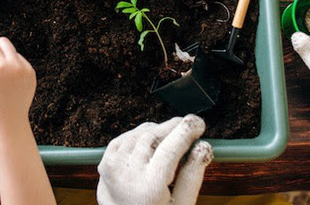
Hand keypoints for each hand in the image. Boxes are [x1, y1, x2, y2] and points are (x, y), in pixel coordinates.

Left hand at [97, 115, 212, 204]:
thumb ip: (193, 175)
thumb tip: (203, 145)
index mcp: (149, 188)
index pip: (170, 148)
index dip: (186, 131)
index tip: (198, 123)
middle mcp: (127, 175)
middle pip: (154, 135)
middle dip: (175, 126)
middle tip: (191, 127)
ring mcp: (113, 167)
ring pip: (141, 132)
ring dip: (160, 130)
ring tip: (173, 139)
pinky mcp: (106, 162)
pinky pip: (128, 137)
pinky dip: (143, 135)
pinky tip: (153, 144)